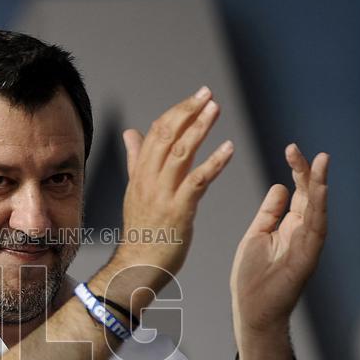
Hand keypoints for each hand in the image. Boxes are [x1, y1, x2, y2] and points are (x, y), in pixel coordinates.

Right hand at [115, 86, 234, 291]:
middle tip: (208, 94)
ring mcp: (162, 195)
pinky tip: (229, 149)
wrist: (137, 265)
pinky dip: (214, 162)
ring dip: (200, 128)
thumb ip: (136, 160)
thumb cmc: (142, 231)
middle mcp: (148, 180)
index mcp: (140, 174)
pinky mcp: (178, 211)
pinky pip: (197, 182)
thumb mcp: (135, 191)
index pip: (156, 133)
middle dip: (188, 112)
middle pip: (167, 136)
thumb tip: (131, 132)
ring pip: (181, 153)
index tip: (195, 97)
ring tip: (216, 110)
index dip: (176, 112)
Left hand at [231, 143, 328, 340]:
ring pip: (318, 208)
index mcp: (290, 227)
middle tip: (297, 149)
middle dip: (308, 171)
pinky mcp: (308, 257)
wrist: (253, 311)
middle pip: (310, 196)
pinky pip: (316, 228)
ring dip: (320, 184)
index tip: (291, 149)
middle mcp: (303, 232)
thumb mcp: (257, 235)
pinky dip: (318, 208)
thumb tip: (280, 186)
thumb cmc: (253, 278)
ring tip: (321, 160)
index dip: (297, 171)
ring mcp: (308, 244)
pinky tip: (319, 189)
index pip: (298, 193)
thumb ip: (269, 212)